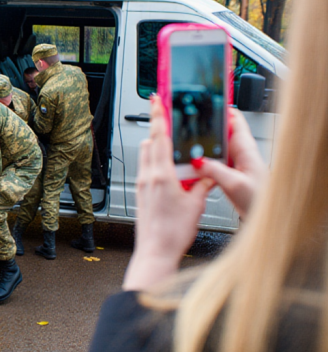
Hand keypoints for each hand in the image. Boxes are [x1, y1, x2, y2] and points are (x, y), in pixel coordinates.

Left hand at [123, 96, 213, 291]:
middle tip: (166, 116)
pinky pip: (146, 169)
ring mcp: (142, 185)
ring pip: (146, 155)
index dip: (158, 115)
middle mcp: (148, 177)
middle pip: (150, 142)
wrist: (155, 252)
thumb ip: (203, 184)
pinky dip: (155, 161)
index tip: (156, 99)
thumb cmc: (172, 233)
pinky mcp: (140, 194)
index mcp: (162, 175)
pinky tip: (167, 167)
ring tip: (170, 143)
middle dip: (158, 128)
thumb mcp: (196, 205)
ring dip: (156, 145)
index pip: (159, 137)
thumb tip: (211, 172)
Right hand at [193, 108, 266, 219]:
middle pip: (219, 131)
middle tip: (187, 124)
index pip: (234, 118)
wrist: (265, 215)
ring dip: (201, 146)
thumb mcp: (235, 183)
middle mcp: (240, 152)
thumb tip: (196, 161)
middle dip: (204, 127)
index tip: (203, 103)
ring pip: (214, 146)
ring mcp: (233, 162)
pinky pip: (211, 161)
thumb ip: (214, 170)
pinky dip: (201, 160)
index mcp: (245, 148)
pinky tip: (191, 166)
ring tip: (185, 145)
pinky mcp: (228, 172)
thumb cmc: (260, 199)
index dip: (220, 108)